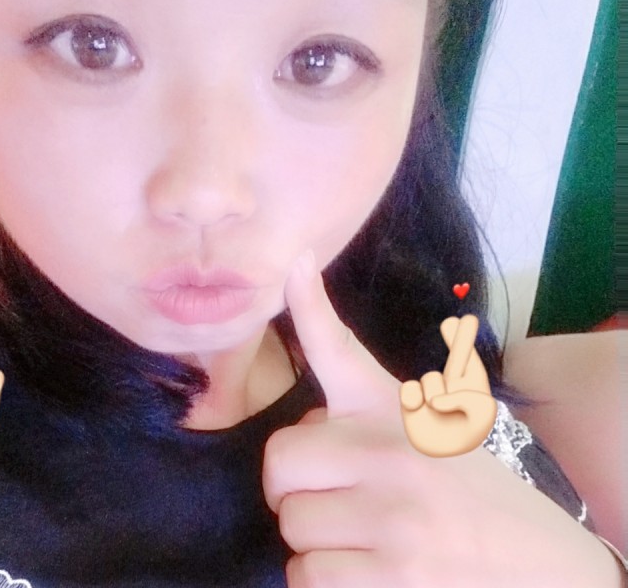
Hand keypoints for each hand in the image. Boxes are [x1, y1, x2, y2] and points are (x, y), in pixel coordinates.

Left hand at [262, 251, 621, 586]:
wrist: (541, 563)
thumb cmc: (470, 492)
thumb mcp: (426, 432)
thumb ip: (358, 423)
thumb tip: (301, 432)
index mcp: (391, 411)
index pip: (336, 347)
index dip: (308, 302)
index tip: (294, 262)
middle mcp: (387, 451)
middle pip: (278, 464)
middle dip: (292, 488)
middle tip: (333, 498)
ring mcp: (390, 515)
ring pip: (290, 526)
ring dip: (314, 540)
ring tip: (364, 537)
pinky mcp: (391, 577)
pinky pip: (304, 576)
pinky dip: (321, 580)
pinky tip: (366, 572)